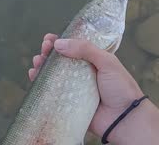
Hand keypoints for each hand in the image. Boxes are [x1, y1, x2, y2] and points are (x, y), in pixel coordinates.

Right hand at [28, 33, 143, 137]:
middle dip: (48, 54)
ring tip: (36, 62)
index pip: (73, 48)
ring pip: (54, 76)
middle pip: (60, 61)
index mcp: (93, 61)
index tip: (49, 39)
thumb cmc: (120, 87)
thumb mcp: (107, 61)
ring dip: (42, 68)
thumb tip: (58, 44)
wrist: (125, 118)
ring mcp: (75, 89)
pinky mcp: (69, 104)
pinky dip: (41, 85)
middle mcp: (82, 74)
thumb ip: (85, 49)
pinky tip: (33, 77)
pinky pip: (52, 93)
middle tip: (43, 49)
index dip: (60, 42)